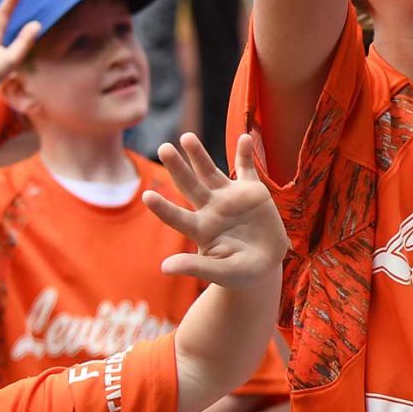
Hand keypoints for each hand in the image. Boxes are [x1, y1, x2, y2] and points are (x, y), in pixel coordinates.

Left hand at [144, 132, 287, 290]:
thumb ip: (196, 267)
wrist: (265, 265)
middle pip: (190, 185)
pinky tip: (245, 138)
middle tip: (163, 148)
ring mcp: (230, 198)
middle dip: (177, 167)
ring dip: (199, 154)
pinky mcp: (251, 192)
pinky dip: (246, 154)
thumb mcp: (221, 272)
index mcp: (201, 230)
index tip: (147, 196)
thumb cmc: (240, 273)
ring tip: (186, 137)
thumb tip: (164, 268)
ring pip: (210, 172)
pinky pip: (247, 169)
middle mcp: (211, 209)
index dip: (163, 208)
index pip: (177, 217)